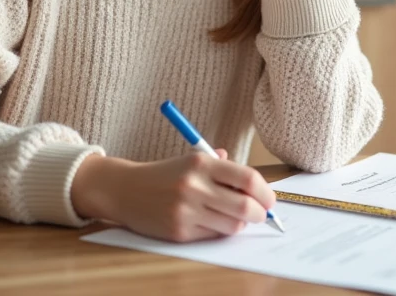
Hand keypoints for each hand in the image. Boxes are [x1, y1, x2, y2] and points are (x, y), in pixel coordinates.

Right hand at [70, 150, 275, 242]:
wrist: (126, 189)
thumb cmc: (165, 174)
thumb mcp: (193, 159)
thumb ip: (223, 167)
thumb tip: (255, 185)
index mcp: (201, 164)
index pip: (248, 179)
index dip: (265, 192)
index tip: (269, 199)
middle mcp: (194, 186)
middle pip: (246, 206)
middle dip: (260, 213)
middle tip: (261, 213)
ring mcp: (186, 211)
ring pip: (233, 225)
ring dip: (240, 223)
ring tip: (234, 216)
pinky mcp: (179, 231)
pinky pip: (213, 235)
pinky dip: (219, 230)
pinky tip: (212, 221)